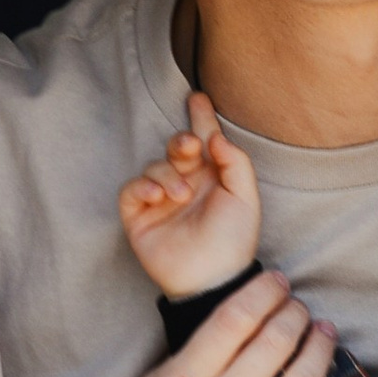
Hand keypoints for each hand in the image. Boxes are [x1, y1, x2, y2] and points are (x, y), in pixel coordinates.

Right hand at [119, 90, 261, 299]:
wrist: (210, 279)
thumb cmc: (233, 240)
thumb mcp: (246, 198)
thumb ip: (235, 162)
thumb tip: (215, 136)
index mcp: (212, 176)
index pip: (204, 139)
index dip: (201, 117)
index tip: (198, 97)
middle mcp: (185, 182)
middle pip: (176, 147)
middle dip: (181, 141)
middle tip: (189, 148)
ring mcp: (160, 199)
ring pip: (153, 165)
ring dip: (166, 174)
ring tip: (181, 195)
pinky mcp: (139, 215)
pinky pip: (132, 189)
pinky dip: (142, 186)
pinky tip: (156, 196)